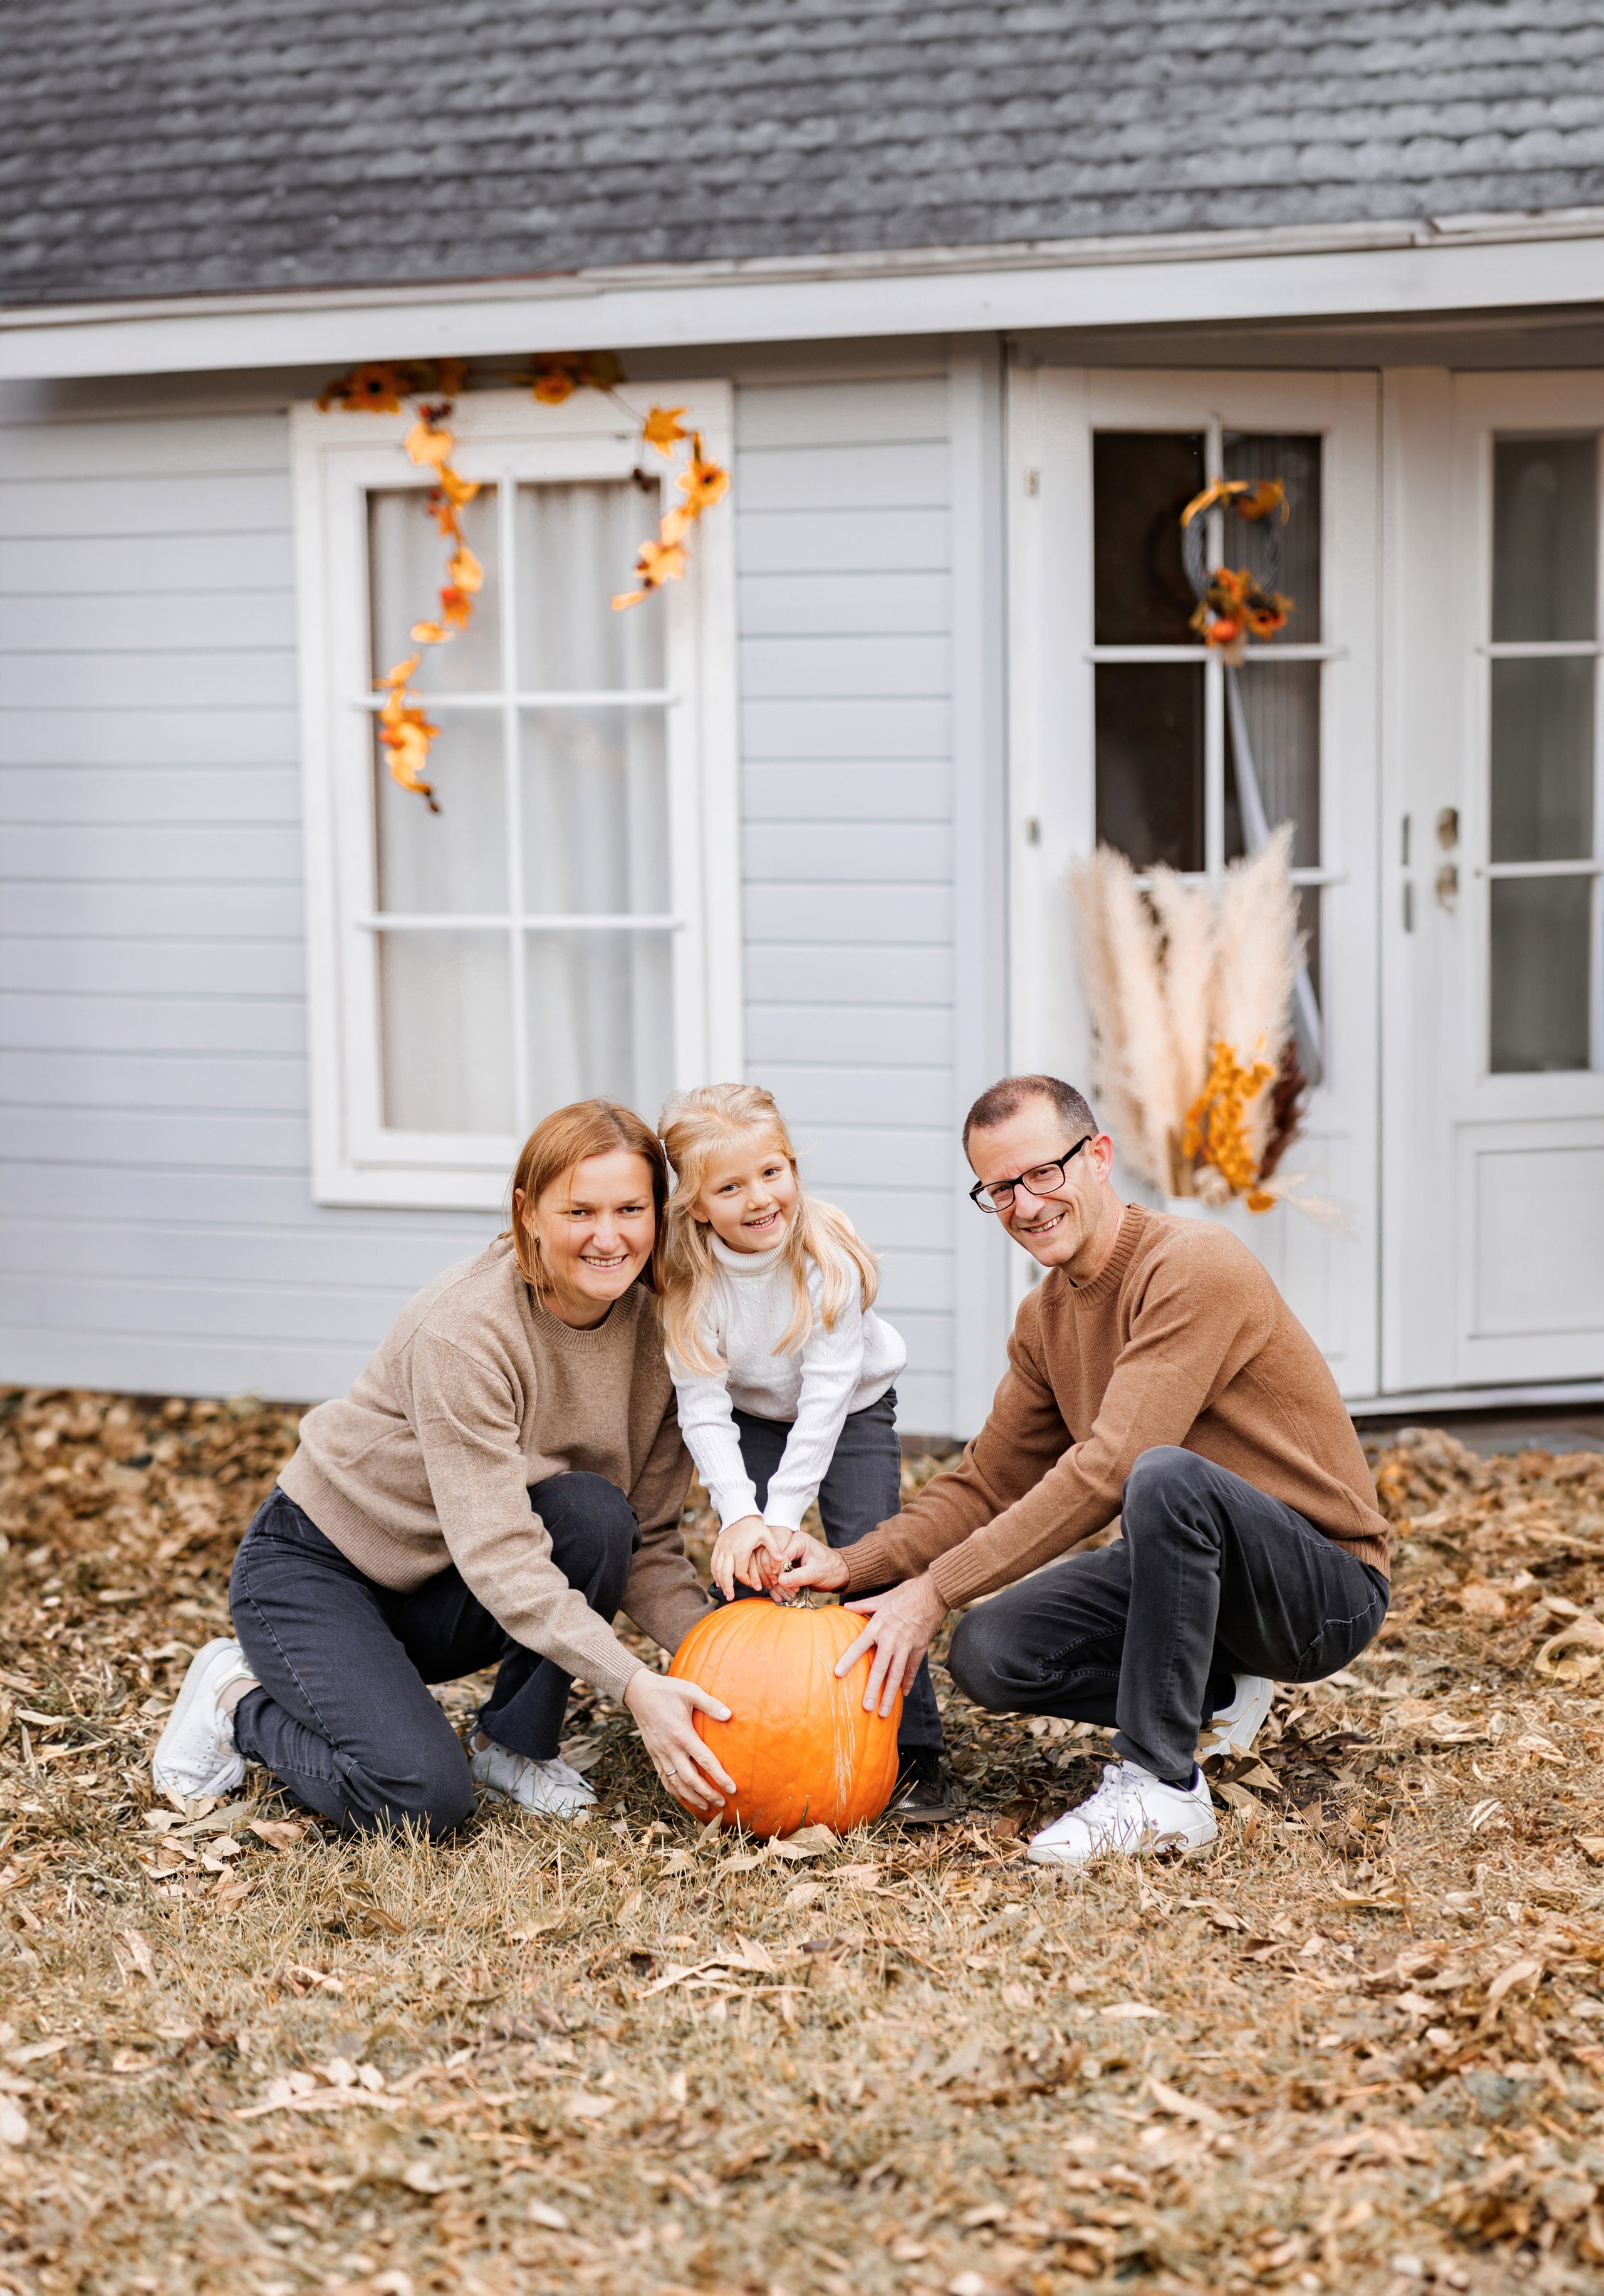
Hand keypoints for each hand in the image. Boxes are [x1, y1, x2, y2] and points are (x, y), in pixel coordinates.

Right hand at [623, 1668, 735, 1815]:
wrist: (638, 1692)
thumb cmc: (667, 1690)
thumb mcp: (690, 1691)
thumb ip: (710, 1703)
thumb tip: (729, 1714)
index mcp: (682, 1734)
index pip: (705, 1761)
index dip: (720, 1777)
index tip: (732, 1788)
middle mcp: (670, 1748)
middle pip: (690, 1779)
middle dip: (707, 1793)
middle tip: (722, 1803)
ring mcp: (660, 1753)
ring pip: (675, 1782)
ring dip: (690, 1797)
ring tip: (705, 1806)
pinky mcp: (653, 1753)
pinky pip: (663, 1777)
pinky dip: (673, 1790)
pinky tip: (682, 1795)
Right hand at [708, 1513, 787, 1602]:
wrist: (740, 1513)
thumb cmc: (756, 1526)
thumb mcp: (767, 1535)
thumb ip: (774, 1548)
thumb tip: (781, 1561)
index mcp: (741, 1548)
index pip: (741, 1571)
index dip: (746, 1581)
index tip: (754, 1586)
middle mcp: (729, 1549)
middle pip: (725, 1572)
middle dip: (728, 1586)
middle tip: (730, 1597)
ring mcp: (721, 1548)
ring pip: (717, 1569)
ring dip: (720, 1581)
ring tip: (725, 1592)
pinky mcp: (717, 1547)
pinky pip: (713, 1563)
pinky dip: (715, 1573)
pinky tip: (719, 1581)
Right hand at [776, 1530, 848, 1595]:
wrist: (840, 1574)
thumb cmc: (832, 1569)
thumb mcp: (817, 1573)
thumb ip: (799, 1576)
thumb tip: (781, 1581)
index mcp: (798, 1541)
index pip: (780, 1556)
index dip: (778, 1572)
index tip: (783, 1585)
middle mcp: (790, 1547)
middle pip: (773, 1563)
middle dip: (777, 1581)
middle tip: (786, 1594)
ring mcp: (788, 1557)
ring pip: (772, 1572)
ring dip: (776, 1587)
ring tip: (785, 1598)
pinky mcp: (787, 1568)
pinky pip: (777, 1578)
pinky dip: (778, 1589)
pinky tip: (781, 1598)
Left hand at [835, 1573, 946, 1719]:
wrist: (933, 1592)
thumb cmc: (906, 1593)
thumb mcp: (882, 1597)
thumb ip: (863, 1606)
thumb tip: (845, 1607)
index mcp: (878, 1625)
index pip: (859, 1646)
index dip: (848, 1660)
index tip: (838, 1674)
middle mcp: (891, 1638)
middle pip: (880, 1668)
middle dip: (872, 1689)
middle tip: (865, 1707)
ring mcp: (906, 1644)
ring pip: (896, 1674)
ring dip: (890, 1694)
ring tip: (884, 1711)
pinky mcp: (920, 1647)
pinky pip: (912, 1668)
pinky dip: (907, 1682)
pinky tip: (902, 1694)